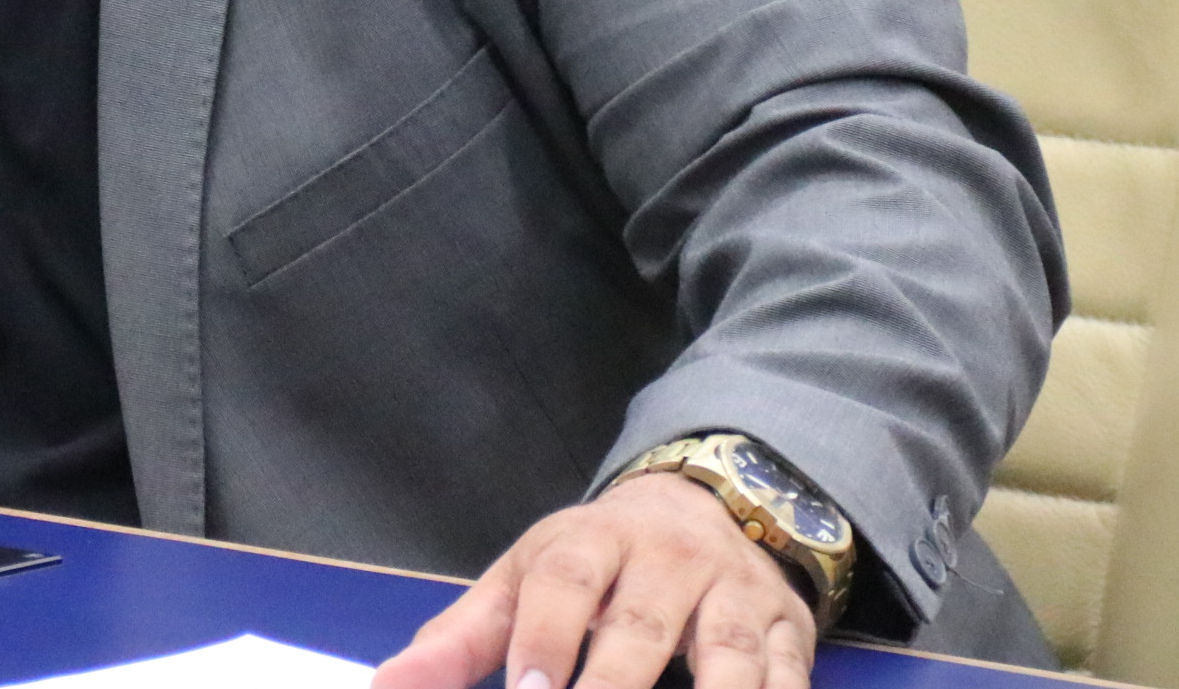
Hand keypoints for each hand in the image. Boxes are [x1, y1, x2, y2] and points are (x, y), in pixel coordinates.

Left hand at [372, 472, 814, 688]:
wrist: (706, 506)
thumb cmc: (595, 562)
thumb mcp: (525, 579)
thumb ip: (461, 638)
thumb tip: (389, 686)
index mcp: (593, 541)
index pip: (564, 582)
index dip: (545, 637)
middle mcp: (668, 561)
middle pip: (641, 625)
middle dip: (614, 684)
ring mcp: (734, 597)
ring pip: (728, 657)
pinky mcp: (789, 635)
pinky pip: (788, 680)